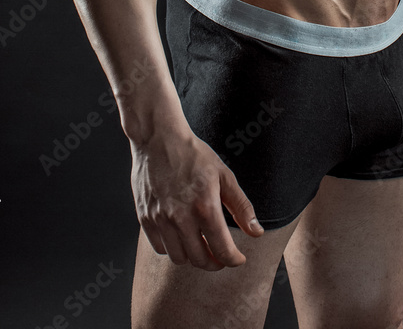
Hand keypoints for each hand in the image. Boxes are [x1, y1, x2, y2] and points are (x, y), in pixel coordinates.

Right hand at [130, 125, 263, 268]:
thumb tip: (257, 232)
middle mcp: (181, 217)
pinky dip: (172, 248)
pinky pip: (159, 247)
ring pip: (179, 258)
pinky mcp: (145, 218)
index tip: (238, 259)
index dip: (234, 260)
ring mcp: (160, 219)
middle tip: (220, 255)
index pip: (222, 250)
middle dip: (215, 262)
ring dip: (193, 257)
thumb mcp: (224, 175)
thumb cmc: (193, 154)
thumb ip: (241, 207)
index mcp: (205, 207)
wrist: (159, 139)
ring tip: (201, 245)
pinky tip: (181, 235)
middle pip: (200, 260)